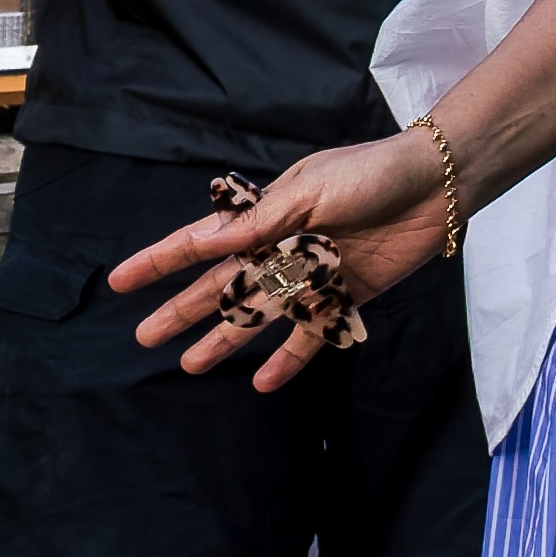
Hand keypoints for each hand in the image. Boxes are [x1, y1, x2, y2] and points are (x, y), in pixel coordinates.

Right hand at [106, 136, 454, 389]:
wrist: (436, 185)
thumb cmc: (371, 174)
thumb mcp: (310, 189)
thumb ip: (260, 221)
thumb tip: (208, 242)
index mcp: (265, 217)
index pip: (201, 243)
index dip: (160, 262)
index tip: (119, 281)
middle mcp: (282, 250)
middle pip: (221, 286)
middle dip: (181, 310)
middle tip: (144, 336)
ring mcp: (312, 276)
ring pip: (258, 316)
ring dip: (225, 339)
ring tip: (190, 365)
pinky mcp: (347, 296)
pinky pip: (312, 333)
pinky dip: (290, 359)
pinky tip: (263, 382)